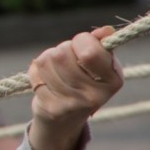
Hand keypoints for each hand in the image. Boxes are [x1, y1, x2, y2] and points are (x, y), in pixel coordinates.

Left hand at [27, 26, 123, 149]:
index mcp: (113, 81)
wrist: (66, 119)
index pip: (90, 52)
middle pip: (62, 54)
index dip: (81, 40)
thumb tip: (105, 30)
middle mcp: (95, 96)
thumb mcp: (102, 65)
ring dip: (48, 58)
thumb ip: (101, 45)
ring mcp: (72, 104)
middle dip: (62, 48)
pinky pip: (36, 74)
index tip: (81, 43)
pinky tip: (46, 78)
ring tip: (56, 67)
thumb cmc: (86, 82)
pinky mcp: (51, 108)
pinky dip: (37, 71)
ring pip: (47, 61)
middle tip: (66, 57)